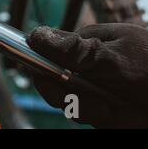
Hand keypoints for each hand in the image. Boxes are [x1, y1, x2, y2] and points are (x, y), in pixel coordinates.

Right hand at [27, 24, 147, 127]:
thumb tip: (35, 34)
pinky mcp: (104, 111)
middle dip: (65, 90)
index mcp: (92, 42)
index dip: (42, 62)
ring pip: (67, 98)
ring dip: (84, 106)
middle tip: (89, 95)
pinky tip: (115, 113)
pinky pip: (83, 113)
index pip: (52, 48)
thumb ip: (73, 50)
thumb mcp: (114, 58)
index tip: (43, 72)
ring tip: (111, 106)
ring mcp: (96, 88)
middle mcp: (90, 64)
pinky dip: (95, 115)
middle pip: (55, 75)